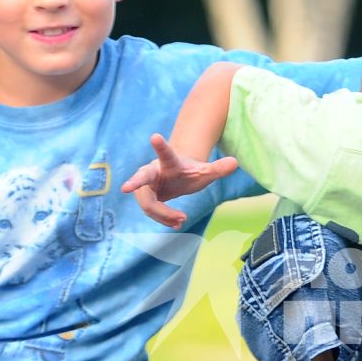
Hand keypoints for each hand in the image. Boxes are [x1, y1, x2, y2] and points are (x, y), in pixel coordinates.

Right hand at [119, 133, 239, 227]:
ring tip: (183, 220)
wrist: (178, 177)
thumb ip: (218, 168)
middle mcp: (154, 171)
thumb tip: (235, 162)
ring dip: (164, 214)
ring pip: (148, 203)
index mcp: (170, 162)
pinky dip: (164, 219)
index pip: (166, 153)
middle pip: (143, 179)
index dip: (161, 146)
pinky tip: (177, 224)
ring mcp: (146, 185)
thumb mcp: (206, 172)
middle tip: (125, 188)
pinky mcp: (145, 197)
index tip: (154, 136)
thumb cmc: (190, 172)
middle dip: (134, 182)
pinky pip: (150, 212)